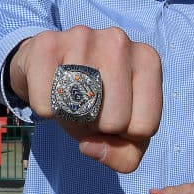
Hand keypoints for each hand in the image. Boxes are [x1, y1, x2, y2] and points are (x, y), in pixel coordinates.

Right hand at [8, 26, 161, 173]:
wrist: (46, 65)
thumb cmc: (93, 100)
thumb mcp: (122, 131)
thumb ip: (124, 156)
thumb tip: (91, 147)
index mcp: (148, 59)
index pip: (145, 126)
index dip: (124, 135)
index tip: (113, 115)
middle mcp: (120, 41)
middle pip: (116, 121)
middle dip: (97, 127)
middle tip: (87, 108)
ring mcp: (84, 37)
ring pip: (83, 113)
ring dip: (70, 119)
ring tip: (70, 99)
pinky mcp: (48, 43)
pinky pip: (48, 104)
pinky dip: (46, 110)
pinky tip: (50, 90)